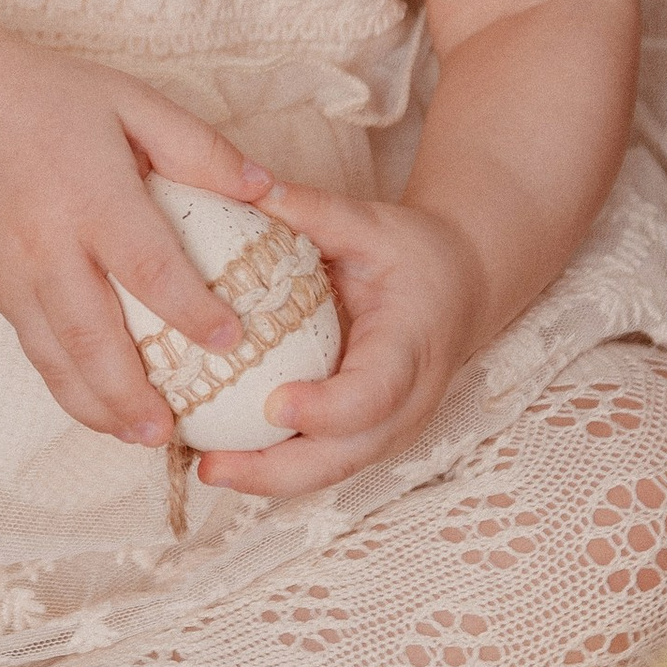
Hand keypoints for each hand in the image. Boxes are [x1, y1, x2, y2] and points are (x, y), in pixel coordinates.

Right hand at [0, 60, 273, 449]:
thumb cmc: (58, 101)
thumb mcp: (134, 102)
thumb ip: (199, 148)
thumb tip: (268, 188)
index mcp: (88, 193)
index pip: (145, 263)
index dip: (189, 308)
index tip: (231, 341)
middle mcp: (44, 242)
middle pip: (89, 332)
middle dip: (130, 390)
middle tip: (172, 433)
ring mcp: (10, 273)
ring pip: (54, 355)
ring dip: (95, 405)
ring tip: (140, 438)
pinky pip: (33, 348)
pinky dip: (66, 386)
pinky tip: (100, 408)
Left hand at [191, 181, 502, 501]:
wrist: (459, 288)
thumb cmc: (414, 254)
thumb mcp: (370, 223)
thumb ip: (313, 210)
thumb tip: (246, 186)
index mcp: (411, 347)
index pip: (374, 393)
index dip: (327, 407)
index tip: (275, 405)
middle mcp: (406, 404)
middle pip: (346, 456)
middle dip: (278, 472)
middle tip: (213, 466)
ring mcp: (389, 430)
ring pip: (330, 471)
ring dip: (268, 480)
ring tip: (207, 469)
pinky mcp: (367, 438)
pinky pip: (322, 463)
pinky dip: (276, 469)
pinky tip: (222, 457)